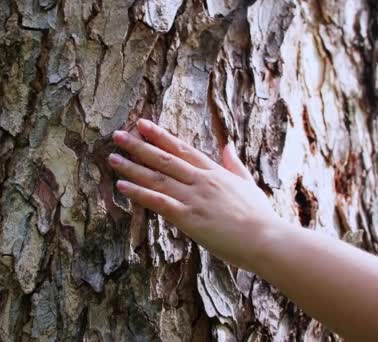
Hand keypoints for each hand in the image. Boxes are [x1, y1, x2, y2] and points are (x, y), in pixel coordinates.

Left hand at [108, 119, 280, 270]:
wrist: (265, 238)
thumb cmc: (259, 216)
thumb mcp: (247, 184)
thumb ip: (234, 164)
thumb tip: (228, 145)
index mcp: (214, 172)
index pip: (182, 148)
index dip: (160, 136)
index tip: (142, 125)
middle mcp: (201, 180)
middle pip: (164, 158)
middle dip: (139, 146)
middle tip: (118, 135)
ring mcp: (194, 197)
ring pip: (157, 177)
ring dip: (132, 167)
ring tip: (112, 158)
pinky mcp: (189, 217)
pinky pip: (158, 202)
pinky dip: (139, 193)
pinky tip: (122, 186)